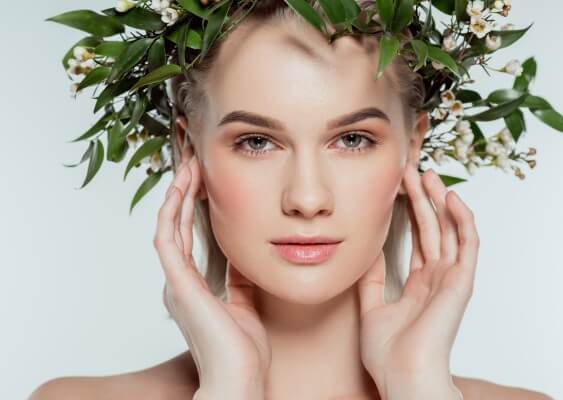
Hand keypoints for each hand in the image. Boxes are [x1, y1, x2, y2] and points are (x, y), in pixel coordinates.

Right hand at [153, 147, 270, 397]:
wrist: (238, 380)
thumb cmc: (242, 353)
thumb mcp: (245, 306)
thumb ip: (239, 282)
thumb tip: (244, 259)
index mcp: (192, 287)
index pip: (187, 237)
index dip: (191, 208)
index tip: (204, 183)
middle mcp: (178, 282)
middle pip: (173, 225)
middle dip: (182, 192)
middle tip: (192, 163)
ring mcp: (175, 282)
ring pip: (167, 226)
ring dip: (176, 194)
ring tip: (188, 164)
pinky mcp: (178, 284)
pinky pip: (168, 239)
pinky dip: (172, 212)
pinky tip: (182, 188)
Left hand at [358, 163, 478, 398]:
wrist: (401, 375)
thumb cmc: (387, 353)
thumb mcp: (371, 307)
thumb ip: (372, 279)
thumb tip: (368, 252)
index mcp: (419, 284)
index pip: (418, 239)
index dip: (411, 213)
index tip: (399, 188)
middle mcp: (437, 278)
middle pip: (432, 229)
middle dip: (423, 198)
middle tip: (412, 171)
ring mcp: (451, 279)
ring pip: (449, 230)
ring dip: (440, 201)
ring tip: (427, 174)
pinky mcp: (461, 282)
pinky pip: (467, 245)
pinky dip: (462, 220)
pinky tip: (451, 198)